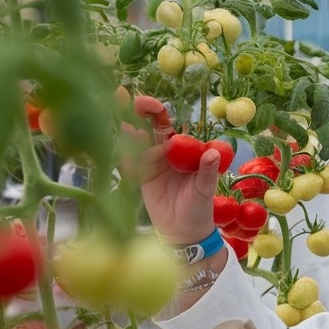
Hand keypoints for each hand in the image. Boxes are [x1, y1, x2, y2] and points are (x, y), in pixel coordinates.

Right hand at [128, 96, 219, 243]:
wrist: (184, 232)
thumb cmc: (200, 208)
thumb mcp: (205, 190)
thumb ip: (207, 171)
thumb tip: (214, 153)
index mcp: (183, 149)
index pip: (168, 125)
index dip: (157, 112)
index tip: (151, 104)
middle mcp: (165, 152)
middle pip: (148, 127)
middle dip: (136, 111)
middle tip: (123, 96)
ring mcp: (150, 164)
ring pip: (135, 142)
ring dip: (124, 128)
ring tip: (115, 117)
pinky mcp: (139, 178)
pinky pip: (129, 164)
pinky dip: (122, 154)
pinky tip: (114, 145)